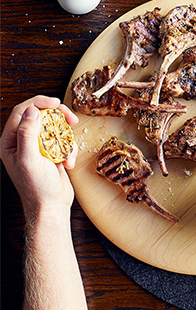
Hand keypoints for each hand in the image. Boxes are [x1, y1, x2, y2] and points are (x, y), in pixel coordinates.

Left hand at [0, 96, 77, 218]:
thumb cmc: (36, 188)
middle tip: (71, 118)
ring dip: (66, 136)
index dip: (38, 103)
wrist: (51, 206)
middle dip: (57, 116)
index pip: (21, 112)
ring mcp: (37, 147)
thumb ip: (27, 134)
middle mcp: (22, 142)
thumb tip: (32, 111)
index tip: (55, 102)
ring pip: (54, 127)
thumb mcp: (29, 159)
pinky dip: (70, 150)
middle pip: (40, 116)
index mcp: (10, 142)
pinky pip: (63, 141)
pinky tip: (69, 162)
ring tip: (69, 150)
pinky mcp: (51, 153)